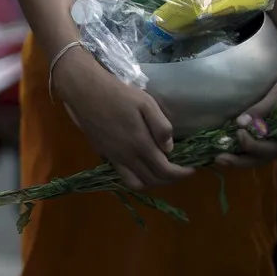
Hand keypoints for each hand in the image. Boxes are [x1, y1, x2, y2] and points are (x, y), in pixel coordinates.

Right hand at [54, 48, 192, 190]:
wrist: (85, 91)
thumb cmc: (118, 93)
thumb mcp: (146, 103)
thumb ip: (161, 127)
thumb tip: (169, 148)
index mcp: (140, 144)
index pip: (165, 170)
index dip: (181, 173)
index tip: (192, 168)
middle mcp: (127, 156)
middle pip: (153, 180)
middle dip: (171, 179)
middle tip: (180, 170)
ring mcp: (113, 157)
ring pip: (136, 183)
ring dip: (152, 182)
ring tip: (161, 172)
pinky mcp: (104, 154)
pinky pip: (122, 176)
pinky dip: (135, 178)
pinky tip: (141, 166)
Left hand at [216, 66, 276, 168]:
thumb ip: (261, 110)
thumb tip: (240, 123)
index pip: (269, 149)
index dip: (251, 144)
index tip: (238, 131)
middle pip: (262, 158)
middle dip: (239, 161)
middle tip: (219, 159)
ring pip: (259, 157)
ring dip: (239, 159)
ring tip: (220, 158)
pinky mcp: (272, 137)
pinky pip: (257, 150)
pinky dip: (242, 152)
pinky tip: (228, 150)